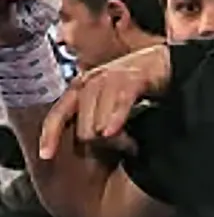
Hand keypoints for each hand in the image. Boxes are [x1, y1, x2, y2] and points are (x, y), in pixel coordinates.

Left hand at [38, 45, 171, 159]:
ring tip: (130, 144)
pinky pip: (119, 104)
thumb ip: (93, 116)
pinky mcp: (134, 79)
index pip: (58, 114)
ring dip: (115, 138)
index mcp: (81, 87)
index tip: (46, 155)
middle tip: (120, 146)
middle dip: (100, 143)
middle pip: (84, 126)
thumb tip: (85, 143)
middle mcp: (92, 81)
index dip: (49, 135)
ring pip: (100, 119)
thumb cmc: (134, 84)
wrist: (164, 61)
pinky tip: (113, 131)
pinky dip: (115, 119)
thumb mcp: (107, 99)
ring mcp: (112, 78)